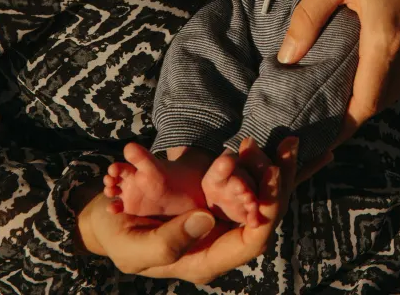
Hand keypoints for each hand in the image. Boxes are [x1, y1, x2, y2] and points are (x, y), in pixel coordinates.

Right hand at [77, 137, 297, 282]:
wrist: (110, 219)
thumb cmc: (120, 239)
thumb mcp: (134, 248)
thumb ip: (167, 242)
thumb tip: (206, 220)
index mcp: (207, 259)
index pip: (252, 241)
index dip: (268, 210)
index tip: (273, 176)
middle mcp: (223, 238)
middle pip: (266, 214)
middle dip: (281, 181)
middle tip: (289, 146)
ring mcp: (223, 216)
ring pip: (263, 196)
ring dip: (277, 167)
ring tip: (287, 139)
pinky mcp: (218, 195)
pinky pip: (251, 181)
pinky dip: (266, 163)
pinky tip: (285, 145)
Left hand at [278, 0, 399, 144]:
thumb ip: (309, 18)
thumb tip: (287, 59)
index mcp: (386, 38)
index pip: (365, 103)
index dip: (342, 125)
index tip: (316, 135)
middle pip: (381, 102)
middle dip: (351, 115)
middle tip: (317, 116)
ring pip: (395, 90)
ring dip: (368, 99)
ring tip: (334, 97)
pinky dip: (384, 82)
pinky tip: (362, 71)